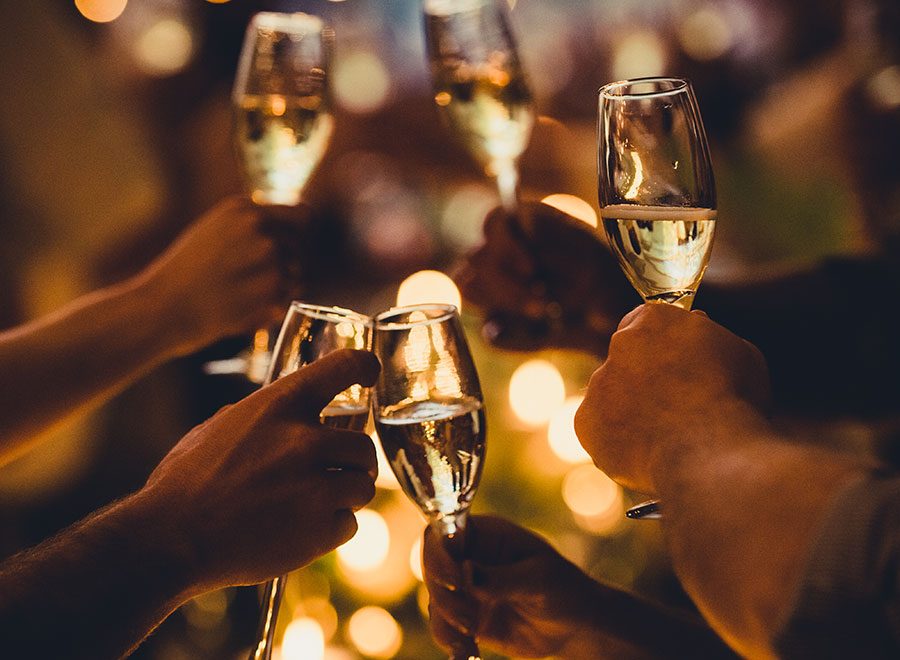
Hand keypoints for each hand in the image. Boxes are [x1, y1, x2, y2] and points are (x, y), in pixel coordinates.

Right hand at [137, 196, 311, 355]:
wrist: (162, 308)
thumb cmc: (185, 273)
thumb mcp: (214, 230)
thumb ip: (252, 225)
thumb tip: (298, 223)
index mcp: (245, 209)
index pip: (302, 215)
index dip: (297, 234)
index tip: (285, 247)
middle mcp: (261, 229)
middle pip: (301, 248)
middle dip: (287, 263)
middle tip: (251, 280)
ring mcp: (269, 259)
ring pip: (297, 274)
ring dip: (281, 287)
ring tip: (242, 293)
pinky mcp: (272, 290)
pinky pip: (289, 299)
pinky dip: (272, 307)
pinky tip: (243, 307)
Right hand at [140, 349, 379, 589]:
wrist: (171, 539)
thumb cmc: (183, 483)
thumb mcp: (215, 429)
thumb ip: (254, 418)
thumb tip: (271, 417)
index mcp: (279, 406)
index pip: (342, 367)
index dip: (363, 366)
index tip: (369, 372)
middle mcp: (305, 441)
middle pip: (364, 445)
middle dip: (354, 462)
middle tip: (338, 472)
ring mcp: (317, 486)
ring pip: (364, 486)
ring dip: (346, 495)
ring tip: (316, 504)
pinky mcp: (321, 529)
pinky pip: (350, 524)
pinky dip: (333, 529)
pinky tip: (304, 531)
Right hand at [424, 516, 633, 658]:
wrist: (574, 626)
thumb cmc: (563, 589)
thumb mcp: (538, 580)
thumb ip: (501, 578)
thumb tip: (465, 573)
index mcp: (486, 534)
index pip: (445, 532)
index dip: (440, 554)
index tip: (455, 582)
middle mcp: (470, 556)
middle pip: (433, 567)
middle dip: (446, 596)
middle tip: (472, 620)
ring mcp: (465, 586)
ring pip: (435, 598)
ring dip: (446, 620)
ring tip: (474, 635)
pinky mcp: (465, 615)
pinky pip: (442, 624)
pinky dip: (448, 638)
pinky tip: (467, 650)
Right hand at [454, 202, 636, 355]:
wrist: (611, 320)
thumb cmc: (602, 277)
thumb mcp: (588, 256)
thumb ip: (556, 239)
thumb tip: (525, 223)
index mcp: (523, 224)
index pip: (494, 223)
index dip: (506, 246)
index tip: (531, 269)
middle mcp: (499, 251)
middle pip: (476, 259)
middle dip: (507, 286)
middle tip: (542, 304)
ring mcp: (491, 286)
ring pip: (470, 289)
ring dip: (505, 305)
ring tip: (542, 314)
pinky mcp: (494, 321)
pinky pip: (488, 332)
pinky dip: (512, 336)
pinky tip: (541, 333)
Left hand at [575, 304, 770, 492]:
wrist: (709, 453)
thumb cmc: (734, 402)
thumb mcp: (740, 354)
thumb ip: (709, 340)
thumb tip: (697, 338)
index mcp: (655, 319)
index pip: (646, 322)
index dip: (660, 345)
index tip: (673, 364)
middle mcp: (619, 344)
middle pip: (627, 359)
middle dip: (644, 378)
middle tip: (672, 407)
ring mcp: (599, 383)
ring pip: (611, 396)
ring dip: (630, 411)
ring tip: (666, 438)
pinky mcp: (585, 421)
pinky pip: (599, 430)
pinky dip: (617, 441)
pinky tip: (647, 454)